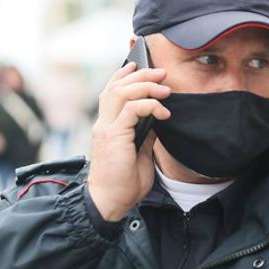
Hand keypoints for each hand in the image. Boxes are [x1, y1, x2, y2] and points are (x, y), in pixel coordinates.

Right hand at [87, 62, 171, 221]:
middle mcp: (103, 123)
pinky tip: (163, 113)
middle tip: (161, 73)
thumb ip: (144, 135)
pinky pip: (131, 110)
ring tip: (165, 89)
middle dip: (141, 75)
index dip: (123, 75)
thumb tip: (157, 121)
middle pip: (117, 86)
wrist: (110, 203)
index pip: (111, 91)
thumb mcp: (139, 154)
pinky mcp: (114, 136)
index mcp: (107, 126)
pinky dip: (149, 106)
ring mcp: (106, 129)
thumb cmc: (123, 184)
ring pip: (121, 93)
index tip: (139, 65)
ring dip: (145, 86)